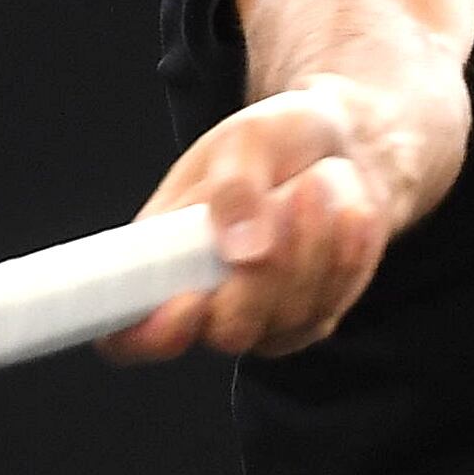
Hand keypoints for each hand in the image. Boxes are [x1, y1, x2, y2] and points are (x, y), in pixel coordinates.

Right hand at [98, 79, 395, 361]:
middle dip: (266, 269)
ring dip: (313, 241)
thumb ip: (234, 189)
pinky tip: (347, 211)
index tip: (187, 300)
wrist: (343, 146)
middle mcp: (204, 303)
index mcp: (157, 260)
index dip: (146, 335)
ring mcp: (262, 320)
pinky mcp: (313, 318)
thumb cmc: (275, 141)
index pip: (126, 334)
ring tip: (315, 182)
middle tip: (290, 192)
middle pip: (227, 330)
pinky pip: (332, 303)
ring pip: (288, 316)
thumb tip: (241, 252)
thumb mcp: (246, 139)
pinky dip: (345, 252)